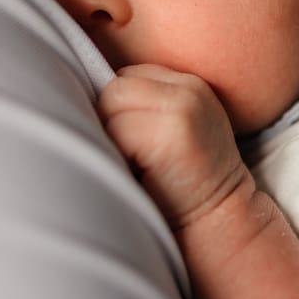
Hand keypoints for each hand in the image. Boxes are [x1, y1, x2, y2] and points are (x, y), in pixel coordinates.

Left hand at [96, 65, 251, 229]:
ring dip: (111, 136)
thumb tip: (77, 96)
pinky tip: (142, 174)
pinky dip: (118, 154)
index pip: (126, 77)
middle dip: (110, 121)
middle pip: (114, 87)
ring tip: (138, 165)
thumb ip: (142, 108)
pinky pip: (116, 129)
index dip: (118, 112)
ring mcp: (182, 107)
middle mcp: (188, 89)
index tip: (133, 144)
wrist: (222, 221)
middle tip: (133, 158)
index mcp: (188, 85)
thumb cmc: (184, 186)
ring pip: (110, 104)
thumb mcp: (172, 132)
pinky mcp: (173, 131)